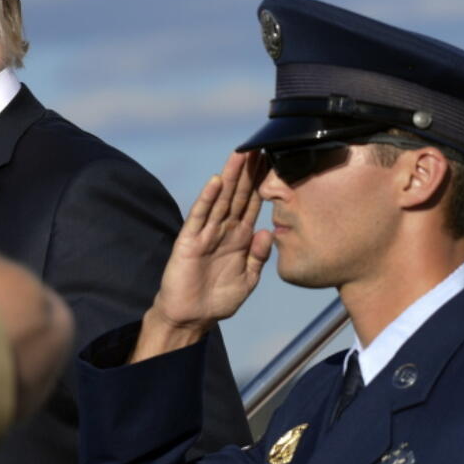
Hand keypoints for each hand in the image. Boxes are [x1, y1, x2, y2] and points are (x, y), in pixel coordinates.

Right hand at [151, 151, 272, 332]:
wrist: (190, 317)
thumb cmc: (218, 300)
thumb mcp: (248, 280)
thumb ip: (259, 257)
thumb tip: (270, 231)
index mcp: (240, 238)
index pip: (254, 204)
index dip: (264, 184)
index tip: (274, 161)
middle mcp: (223, 231)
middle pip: (238, 195)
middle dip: (248, 172)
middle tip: (259, 146)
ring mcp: (206, 233)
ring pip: (221, 200)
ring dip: (230, 177)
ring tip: (239, 154)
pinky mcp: (189, 241)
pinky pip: (200, 216)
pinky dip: (207, 199)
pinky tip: (215, 182)